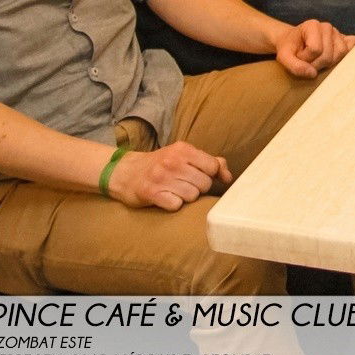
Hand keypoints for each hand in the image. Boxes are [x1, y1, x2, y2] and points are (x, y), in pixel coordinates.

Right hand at [108, 142, 231, 210]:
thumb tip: (228, 177)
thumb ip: (210, 162)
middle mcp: (172, 161)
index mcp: (183, 149)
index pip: (213, 166)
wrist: (125, 172)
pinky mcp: (152, 193)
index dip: (210, 175)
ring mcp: (161, 177)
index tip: (200, 176)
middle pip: (204, 184)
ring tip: (175, 191)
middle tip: (185, 184)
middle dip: (198, 187)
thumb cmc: (161, 165)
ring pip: (192, 196)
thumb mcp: (184, 156)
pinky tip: (166, 198)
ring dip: (186, 197)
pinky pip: (176, 205)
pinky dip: (173, 204)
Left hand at [271, 18, 354, 77]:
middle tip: (307, 62)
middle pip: (329, 55)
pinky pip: (354, 46)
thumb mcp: (283, 57)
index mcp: (312, 25)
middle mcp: (327, 27)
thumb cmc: (289, 48)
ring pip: (341, 55)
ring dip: (328, 64)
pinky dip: (350, 53)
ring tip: (318, 61)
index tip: (299, 57)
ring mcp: (338, 33)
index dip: (306, 59)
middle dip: (316, 64)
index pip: (315, 49)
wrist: (293, 42)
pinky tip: (340, 59)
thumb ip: (295, 66)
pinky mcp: (345, 40)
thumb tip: (313, 74)